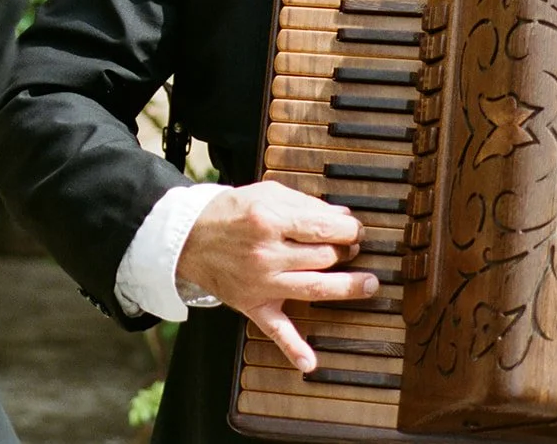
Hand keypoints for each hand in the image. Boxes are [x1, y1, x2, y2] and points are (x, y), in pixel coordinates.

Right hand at [176, 181, 374, 372]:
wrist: (188, 238)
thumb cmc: (229, 212)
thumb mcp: (264, 194)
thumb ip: (303, 203)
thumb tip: (341, 215)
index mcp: (269, 220)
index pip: (323, 227)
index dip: (348, 228)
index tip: (355, 229)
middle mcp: (266, 254)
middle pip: (324, 257)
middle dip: (345, 251)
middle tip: (352, 249)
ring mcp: (260, 283)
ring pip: (314, 288)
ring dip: (347, 288)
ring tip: (368, 284)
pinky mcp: (252, 305)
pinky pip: (275, 329)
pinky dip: (292, 348)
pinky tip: (310, 362)